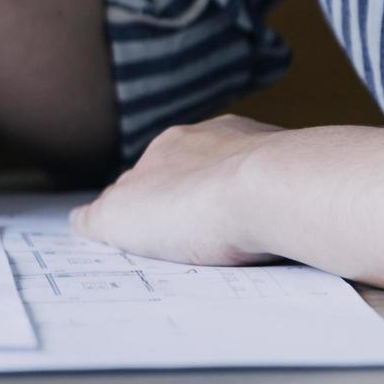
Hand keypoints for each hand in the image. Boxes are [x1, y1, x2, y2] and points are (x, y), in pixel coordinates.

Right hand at [68, 115, 280, 265]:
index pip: (146, 176)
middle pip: (195, 173)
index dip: (148, 209)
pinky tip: (276, 235)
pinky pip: (280, 187)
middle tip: (197, 244)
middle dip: (194, 201)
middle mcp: (210, 138)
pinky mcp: (301, 165)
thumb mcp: (119, 219)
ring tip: (241, 244)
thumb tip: (82, 218)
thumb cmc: (196, 204)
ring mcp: (258, 147)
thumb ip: (95, 217)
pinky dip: (275, 206)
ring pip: (240, 177)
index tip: (153, 237)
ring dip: (237, 203)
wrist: (277, 192)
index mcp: (165, 148)